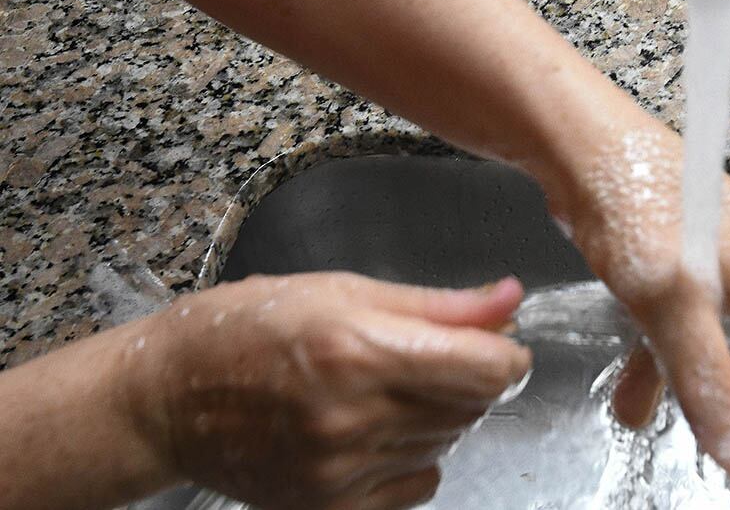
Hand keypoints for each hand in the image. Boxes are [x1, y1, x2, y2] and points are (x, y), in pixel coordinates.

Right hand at [127, 273, 530, 509]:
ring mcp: (341, 471)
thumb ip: (438, 304)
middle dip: (469, 376)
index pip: (485, 369)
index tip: (500, 341)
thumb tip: (510, 297)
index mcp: (358, 350)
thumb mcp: (344, 290)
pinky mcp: (330, 507)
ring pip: (448, 442)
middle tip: (425, 353)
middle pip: (474, 406)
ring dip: (440, 413)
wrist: (169, 396)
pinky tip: (376, 427)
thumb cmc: (249, 326)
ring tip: (384, 386)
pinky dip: (416, 454)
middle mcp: (352, 417)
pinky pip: (420, 483)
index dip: (507, 352)